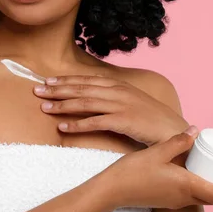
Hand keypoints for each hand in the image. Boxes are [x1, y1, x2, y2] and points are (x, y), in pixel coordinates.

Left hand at [33, 75, 187, 145]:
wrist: (175, 131)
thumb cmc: (151, 119)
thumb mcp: (131, 102)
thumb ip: (112, 98)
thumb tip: (93, 97)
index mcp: (118, 85)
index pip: (86, 80)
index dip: (65, 80)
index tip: (47, 81)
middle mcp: (118, 91)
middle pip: (81, 88)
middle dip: (57, 89)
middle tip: (37, 91)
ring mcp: (121, 105)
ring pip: (85, 102)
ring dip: (62, 105)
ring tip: (44, 108)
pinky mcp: (124, 120)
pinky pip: (95, 122)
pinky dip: (77, 124)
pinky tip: (62, 127)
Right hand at [100, 126, 212, 209]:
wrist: (111, 191)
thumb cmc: (133, 172)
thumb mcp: (156, 152)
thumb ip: (177, 142)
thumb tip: (196, 130)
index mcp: (186, 185)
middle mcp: (184, 197)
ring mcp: (174, 201)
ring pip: (203, 198)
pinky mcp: (166, 200)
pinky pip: (191, 197)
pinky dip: (202, 189)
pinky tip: (197, 178)